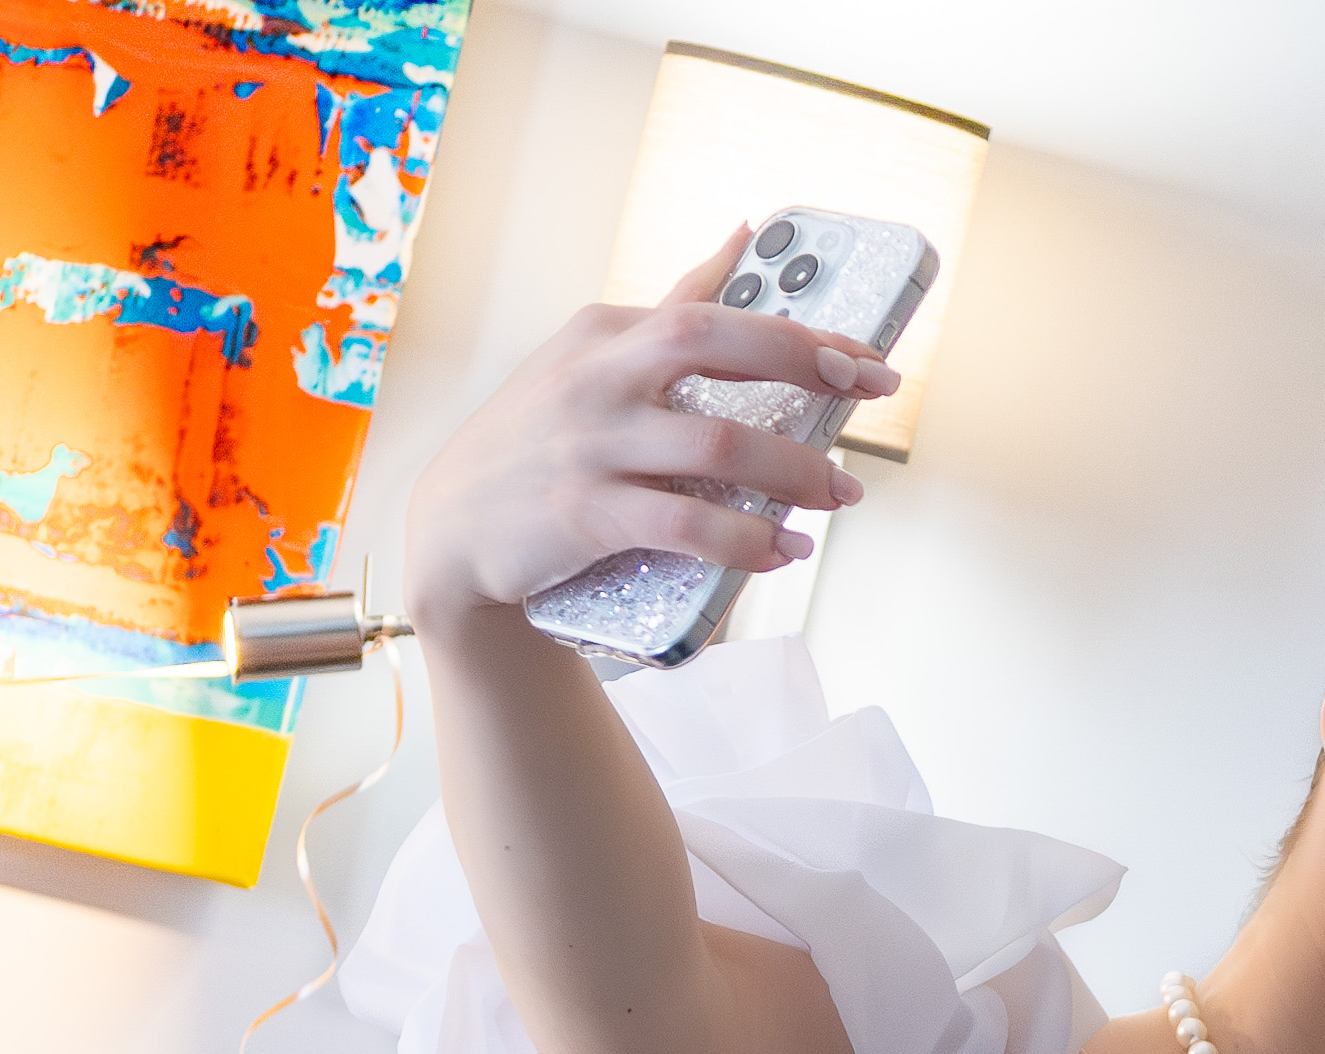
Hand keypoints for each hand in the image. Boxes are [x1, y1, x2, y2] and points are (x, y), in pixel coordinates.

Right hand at [401, 226, 898, 623]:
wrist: (454, 530)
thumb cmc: (543, 438)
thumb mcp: (592, 357)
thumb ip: (671, 303)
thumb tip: (743, 234)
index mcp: (606, 332)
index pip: (718, 311)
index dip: (804, 331)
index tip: (871, 359)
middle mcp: (596, 376)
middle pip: (715, 344)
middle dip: (806, 365)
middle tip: (869, 397)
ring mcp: (589, 443)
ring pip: (718, 445)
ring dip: (796, 473)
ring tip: (839, 493)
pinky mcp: (585, 512)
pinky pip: (689, 524)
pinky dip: (748, 539)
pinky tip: (782, 549)